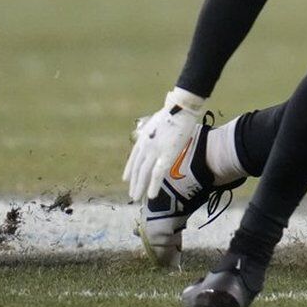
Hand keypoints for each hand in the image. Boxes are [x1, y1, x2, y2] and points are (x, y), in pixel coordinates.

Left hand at [123, 88, 205, 202]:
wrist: (181, 108)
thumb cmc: (173, 111)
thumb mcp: (156, 122)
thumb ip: (153, 132)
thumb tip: (154, 134)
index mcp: (143, 139)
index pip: (133, 159)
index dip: (129, 170)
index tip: (126, 179)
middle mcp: (145, 147)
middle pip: (137, 169)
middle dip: (134, 183)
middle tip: (132, 194)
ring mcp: (154, 152)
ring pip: (144, 174)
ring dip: (140, 187)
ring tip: (137, 198)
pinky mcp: (166, 155)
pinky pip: (157, 174)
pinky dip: (154, 186)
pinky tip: (151, 196)